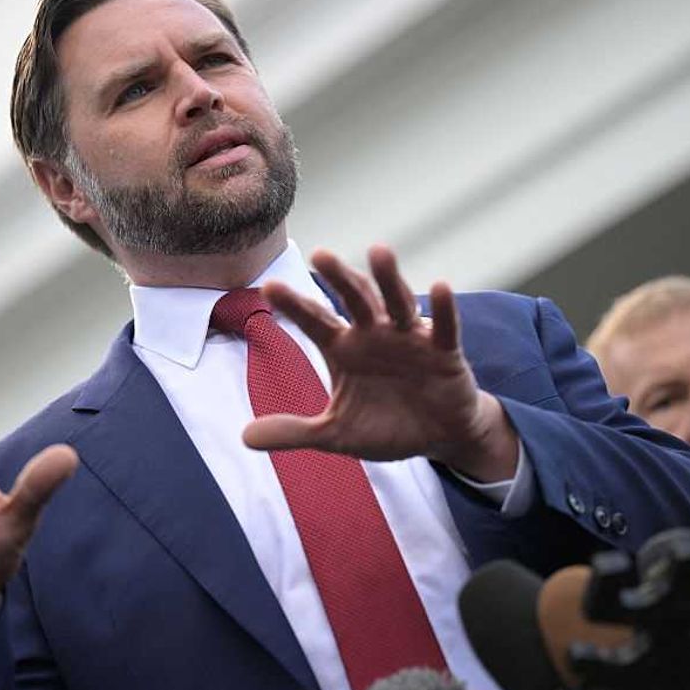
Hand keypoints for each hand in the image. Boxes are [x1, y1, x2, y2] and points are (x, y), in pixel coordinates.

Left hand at [243, 245, 516, 481]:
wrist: (436, 438)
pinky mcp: (444, 352)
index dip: (295, 305)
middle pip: (354, 300)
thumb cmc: (384, 425)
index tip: (269, 287)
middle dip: (339, 278)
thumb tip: (244, 438)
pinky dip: (443, 309)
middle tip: (320, 254)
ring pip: (397, 302)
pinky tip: (441, 287)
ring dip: (389, 279)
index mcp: (343, 348)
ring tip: (379, 251)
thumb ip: (294, 431)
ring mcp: (409, 339)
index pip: (315, 321)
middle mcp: (373, 334)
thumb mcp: (335, 433)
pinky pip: (444, 328)